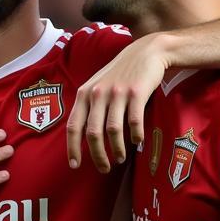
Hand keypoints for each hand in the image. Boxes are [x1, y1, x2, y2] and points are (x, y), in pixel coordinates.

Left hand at [67, 34, 168, 171]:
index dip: (73, 148)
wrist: (146, 52)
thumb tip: (80, 137)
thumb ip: (88, 107)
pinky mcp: (137, 93)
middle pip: (93, 133)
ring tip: (120, 158)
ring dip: (117, 149)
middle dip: (98, 155)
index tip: (75, 165)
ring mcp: (117, 92)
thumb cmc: (120, 74)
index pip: (73, 126)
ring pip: (113, 130)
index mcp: (85, 94)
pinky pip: (134, 122)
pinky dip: (135, 136)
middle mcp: (98, 93)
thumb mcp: (97, 86)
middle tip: (104, 168)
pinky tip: (137, 142)